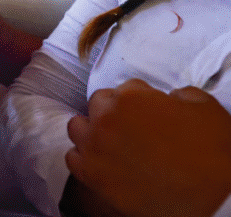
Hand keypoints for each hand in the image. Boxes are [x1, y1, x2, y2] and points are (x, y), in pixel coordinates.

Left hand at [66, 79, 230, 216]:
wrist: (215, 200)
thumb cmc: (212, 154)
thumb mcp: (204, 108)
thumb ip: (180, 95)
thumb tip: (170, 98)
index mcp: (130, 98)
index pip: (126, 88)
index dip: (141, 100)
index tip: (150, 113)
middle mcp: (106, 119)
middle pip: (98, 104)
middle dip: (114, 111)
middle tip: (134, 127)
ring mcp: (95, 147)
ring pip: (78, 127)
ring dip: (93, 130)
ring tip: (113, 141)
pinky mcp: (92, 175)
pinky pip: (73, 158)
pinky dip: (85, 157)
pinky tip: (103, 161)